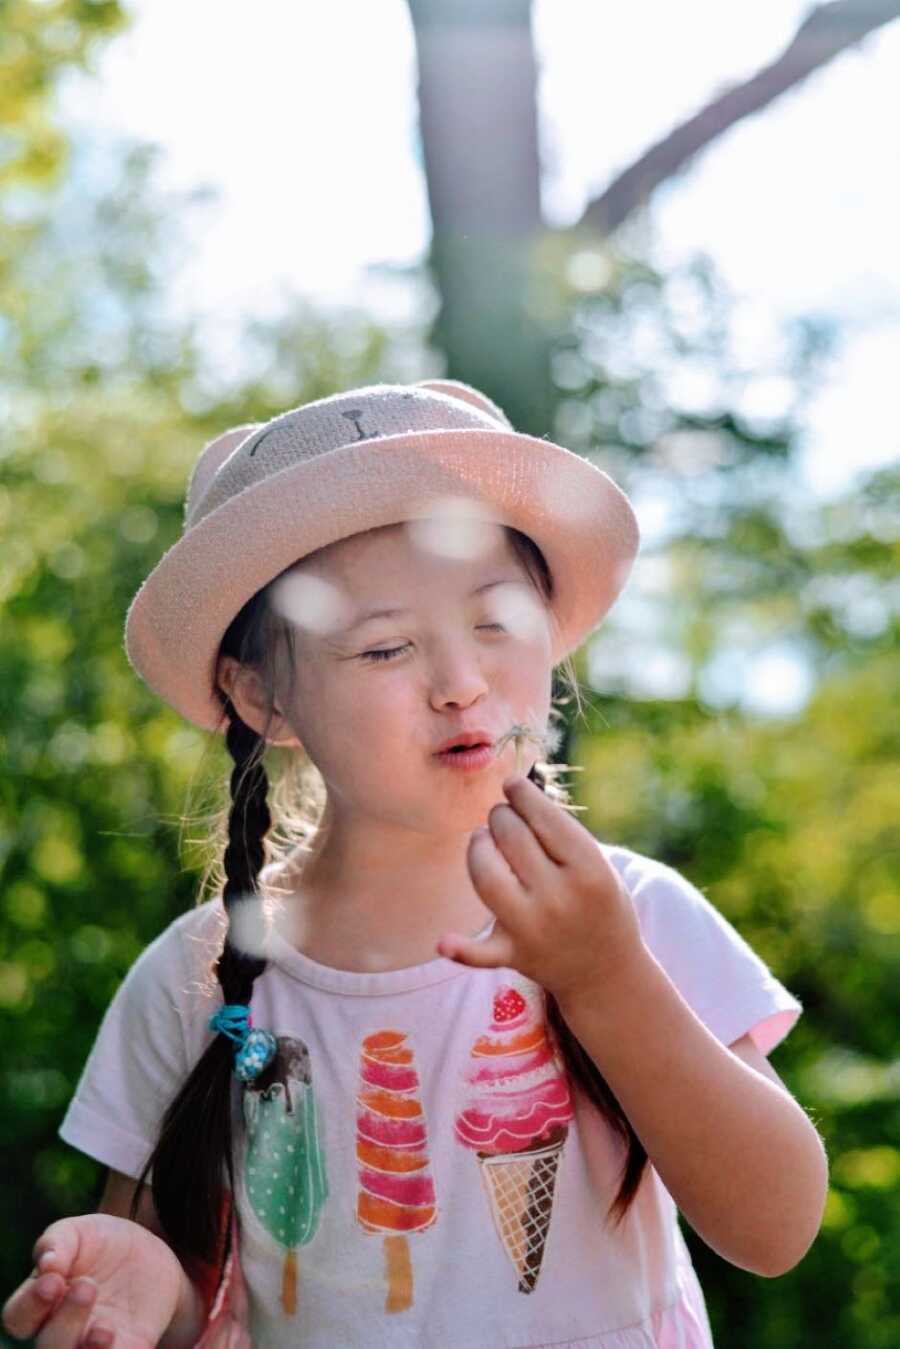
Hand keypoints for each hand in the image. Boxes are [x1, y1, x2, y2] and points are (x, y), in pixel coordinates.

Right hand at [2, 1214, 184, 1348]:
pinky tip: (123, 1339)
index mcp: (42, 1301)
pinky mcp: (129, 1347)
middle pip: (49, 1347)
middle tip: (87, 1287)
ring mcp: (93, 1342)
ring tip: (105, 1330)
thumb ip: (58, 1242)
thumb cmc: (103, 1242)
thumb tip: (47, 1262)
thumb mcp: (81, 1231)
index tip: (53, 1280)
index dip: (31, 1305)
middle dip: (65, 1323)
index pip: (19, 1317)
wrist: (150, 1250)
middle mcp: (63, 1330)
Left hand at [438, 775, 646, 1003]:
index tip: (512, 785)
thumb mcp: (597, 864)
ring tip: (483, 839)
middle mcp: (560, 898)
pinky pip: (481, 953)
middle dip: (502, 816)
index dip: (522, 795)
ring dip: (478, 846)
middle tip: (504, 817)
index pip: (544, 818)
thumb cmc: (598, 902)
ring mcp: (534, 929)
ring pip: (486, 874)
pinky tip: (442, 941)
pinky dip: (461, 949)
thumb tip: (513, 791)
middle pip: (511, 837)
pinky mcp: (513, 955)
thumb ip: (559, 833)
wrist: (606, 971)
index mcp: (589, 870)